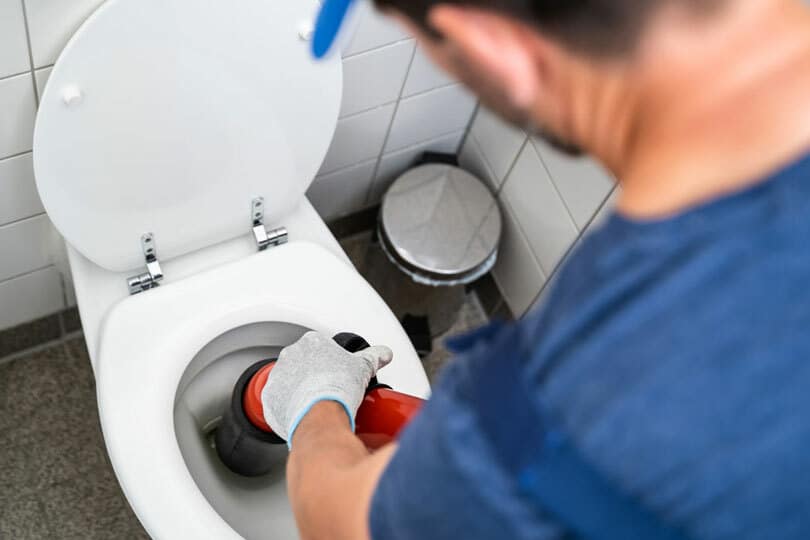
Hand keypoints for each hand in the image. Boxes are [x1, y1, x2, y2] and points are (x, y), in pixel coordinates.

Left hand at [261, 331, 392, 445]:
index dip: (330, 363)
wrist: (319, 413)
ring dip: (299, 391)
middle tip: (327, 390)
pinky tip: (303, 414)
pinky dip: (288, 408)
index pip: (320, 348)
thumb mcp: (363, 367)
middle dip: (313, 376)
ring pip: (289, 382)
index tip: (336, 374)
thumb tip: (384, 353)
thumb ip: (374, 356)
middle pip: (302, 364)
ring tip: (316, 405)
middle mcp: (291, 355)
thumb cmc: (338, 387)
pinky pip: (278, 401)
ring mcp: (277, 375)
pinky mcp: (269, 397)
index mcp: (312, 342)